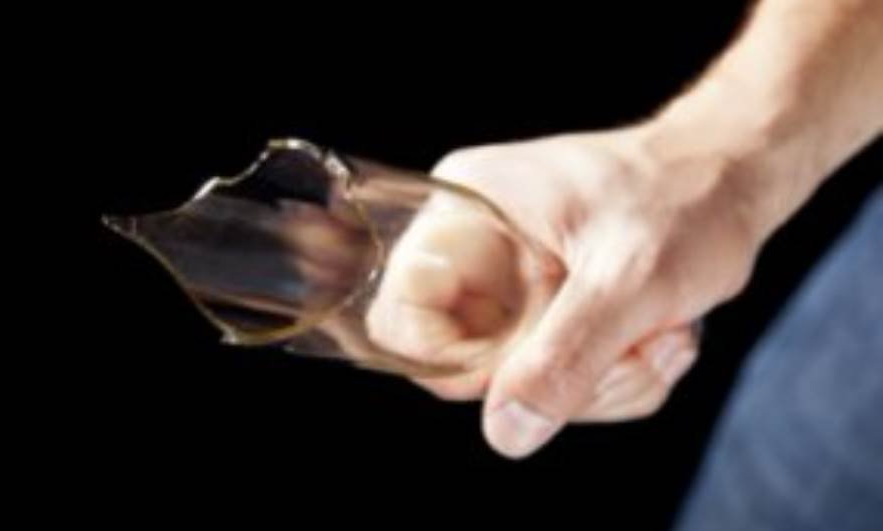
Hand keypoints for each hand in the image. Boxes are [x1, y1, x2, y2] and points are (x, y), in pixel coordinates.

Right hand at [367, 125, 759, 457]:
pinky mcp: (543, 308)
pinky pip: (556, 379)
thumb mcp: (630, 279)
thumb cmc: (686, 199)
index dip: (456, 362)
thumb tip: (505, 431)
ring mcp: (509, 282)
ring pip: (521, 384)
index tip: (531, 371)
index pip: (403, 313)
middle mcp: (474, 247)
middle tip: (632, 349)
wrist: (737, 179)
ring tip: (660, 337)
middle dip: (561, 380)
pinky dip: (614, 379)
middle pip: (468, 364)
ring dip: (602, 384)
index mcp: (466, 213)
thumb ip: (566, 356)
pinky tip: (659, 337)